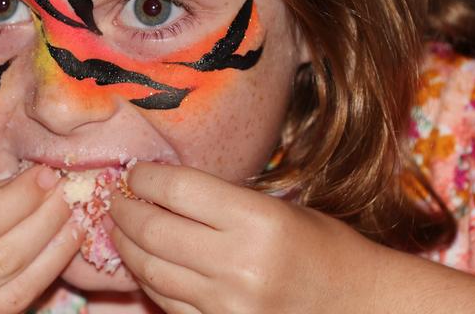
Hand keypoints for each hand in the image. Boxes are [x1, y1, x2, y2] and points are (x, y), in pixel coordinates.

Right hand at [0, 165, 78, 313]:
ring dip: (52, 257)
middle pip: (5, 260)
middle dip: (44, 224)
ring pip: (15, 294)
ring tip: (72, 225)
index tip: (47, 175)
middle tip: (66, 195)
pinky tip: (51, 258)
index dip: (22, 199)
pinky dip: (35, 284)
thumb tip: (28, 184)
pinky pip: (6, 313)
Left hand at [108, 162, 381, 313]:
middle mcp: (239, 265)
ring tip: (121, 230)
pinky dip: (150, 281)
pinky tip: (145, 264)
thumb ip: (224, 201)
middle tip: (116, 199)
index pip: (179, 190)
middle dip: (124, 212)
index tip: (135, 173)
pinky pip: (168, 304)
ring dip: (128, 247)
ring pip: (153, 271)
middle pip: (155, 231)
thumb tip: (164, 187)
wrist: (359, 305)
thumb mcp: (280, 209)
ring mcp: (228, 305)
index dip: (146, 178)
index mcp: (258, 221)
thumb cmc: (325, 249)